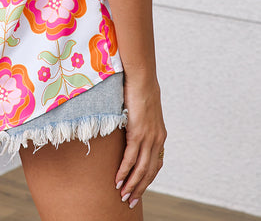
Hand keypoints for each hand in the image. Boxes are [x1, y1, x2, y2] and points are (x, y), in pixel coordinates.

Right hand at [115, 74, 166, 209]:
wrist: (141, 77)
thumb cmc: (139, 90)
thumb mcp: (143, 111)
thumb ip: (140, 123)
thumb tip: (130, 127)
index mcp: (160, 135)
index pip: (156, 164)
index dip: (147, 179)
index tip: (138, 189)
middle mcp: (157, 139)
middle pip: (150, 172)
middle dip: (140, 188)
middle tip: (130, 201)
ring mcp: (148, 137)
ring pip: (141, 169)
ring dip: (132, 185)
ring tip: (123, 196)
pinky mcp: (138, 133)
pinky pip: (131, 158)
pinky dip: (124, 171)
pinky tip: (118, 180)